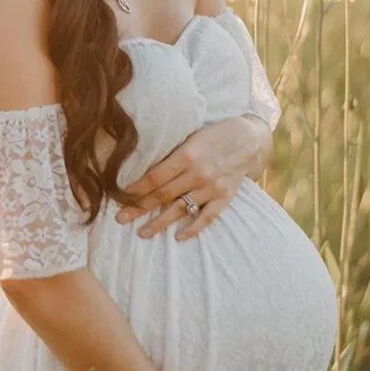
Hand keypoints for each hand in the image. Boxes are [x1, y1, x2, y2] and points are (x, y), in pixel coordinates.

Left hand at [115, 115, 269, 240]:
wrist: (249, 139)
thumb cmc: (214, 134)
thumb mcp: (190, 135)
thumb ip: (171, 152)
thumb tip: (141, 166)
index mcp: (187, 154)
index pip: (155, 177)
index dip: (136, 189)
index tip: (120, 196)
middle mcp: (199, 173)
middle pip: (162, 195)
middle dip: (139, 208)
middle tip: (120, 219)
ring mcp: (212, 187)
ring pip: (180, 209)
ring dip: (159, 223)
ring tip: (142, 233)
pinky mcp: (224, 197)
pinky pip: (207, 217)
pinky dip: (193, 228)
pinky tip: (178, 237)